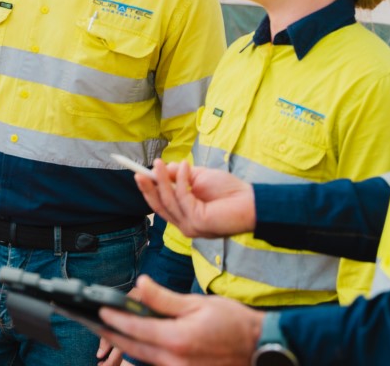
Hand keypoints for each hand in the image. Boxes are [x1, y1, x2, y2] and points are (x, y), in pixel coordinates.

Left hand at [98, 276, 263, 365]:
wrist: (260, 348)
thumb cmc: (233, 323)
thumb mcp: (198, 303)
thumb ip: (164, 298)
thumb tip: (141, 284)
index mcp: (176, 339)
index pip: (134, 328)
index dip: (113, 318)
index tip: (99, 310)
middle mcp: (173, 361)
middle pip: (132, 348)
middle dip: (111, 334)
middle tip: (92, 323)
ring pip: (142, 361)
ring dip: (124, 348)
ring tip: (109, 333)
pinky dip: (143, 358)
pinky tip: (134, 348)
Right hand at [136, 160, 255, 238]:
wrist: (251, 201)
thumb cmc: (228, 191)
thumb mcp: (199, 178)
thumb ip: (180, 176)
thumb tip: (161, 169)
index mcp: (184, 216)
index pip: (161, 205)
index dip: (148, 190)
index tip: (137, 174)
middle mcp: (185, 224)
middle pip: (159, 206)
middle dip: (148, 188)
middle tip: (138, 171)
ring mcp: (190, 226)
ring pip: (168, 202)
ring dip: (162, 180)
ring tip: (160, 162)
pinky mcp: (198, 223)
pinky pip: (183, 198)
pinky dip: (181, 180)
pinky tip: (185, 166)